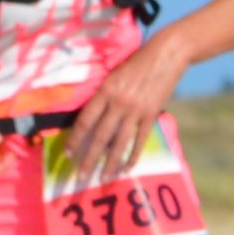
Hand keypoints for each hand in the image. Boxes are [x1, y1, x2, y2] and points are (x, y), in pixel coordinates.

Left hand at [65, 39, 186, 186]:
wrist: (166, 54)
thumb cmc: (136, 62)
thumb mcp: (114, 74)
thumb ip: (104, 95)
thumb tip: (91, 119)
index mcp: (105, 90)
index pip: (86, 120)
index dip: (75, 138)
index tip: (67, 154)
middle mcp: (118, 103)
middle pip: (100, 136)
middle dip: (88, 159)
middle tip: (80, 178)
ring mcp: (136, 110)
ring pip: (118, 143)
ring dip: (109, 164)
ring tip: (102, 179)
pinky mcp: (151, 115)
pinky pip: (139, 140)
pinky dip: (132, 156)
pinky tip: (126, 169)